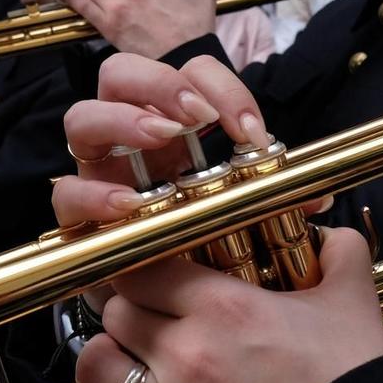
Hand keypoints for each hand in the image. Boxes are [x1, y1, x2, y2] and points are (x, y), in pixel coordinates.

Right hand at [50, 52, 330, 328]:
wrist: (165, 309)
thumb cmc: (203, 244)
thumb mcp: (243, 211)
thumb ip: (273, 198)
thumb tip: (316, 198)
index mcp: (172, 122)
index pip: (189, 73)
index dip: (220, 87)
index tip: (249, 131)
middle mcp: (128, 136)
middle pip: (120, 73)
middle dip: (159, 84)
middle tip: (195, 117)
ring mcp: (97, 170)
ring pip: (82, 118)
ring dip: (123, 121)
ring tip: (162, 140)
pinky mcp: (77, 215)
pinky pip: (67, 193)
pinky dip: (94, 194)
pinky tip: (129, 206)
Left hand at [73, 227, 382, 382]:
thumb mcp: (353, 303)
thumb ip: (339, 253)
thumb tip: (330, 235)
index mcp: (223, 306)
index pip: (138, 265)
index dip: (141, 267)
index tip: (154, 275)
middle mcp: (186, 353)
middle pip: (114, 312)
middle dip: (130, 313)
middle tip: (152, 322)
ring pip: (94, 370)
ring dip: (109, 367)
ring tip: (133, 369)